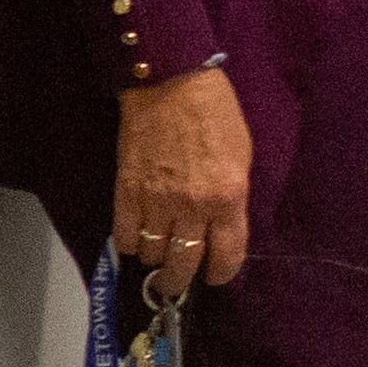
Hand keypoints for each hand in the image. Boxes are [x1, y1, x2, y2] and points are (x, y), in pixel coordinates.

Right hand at [112, 69, 252, 287]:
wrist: (172, 85)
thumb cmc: (216, 116)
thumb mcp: (242, 158)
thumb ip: (233, 199)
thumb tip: (222, 229)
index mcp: (228, 199)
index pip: (227, 257)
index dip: (220, 273)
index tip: (215, 276)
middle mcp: (193, 207)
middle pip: (184, 264)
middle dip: (180, 279)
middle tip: (176, 281)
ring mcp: (157, 201)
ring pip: (152, 254)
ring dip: (154, 259)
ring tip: (157, 256)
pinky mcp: (127, 191)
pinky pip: (125, 235)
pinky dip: (129, 244)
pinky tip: (136, 240)